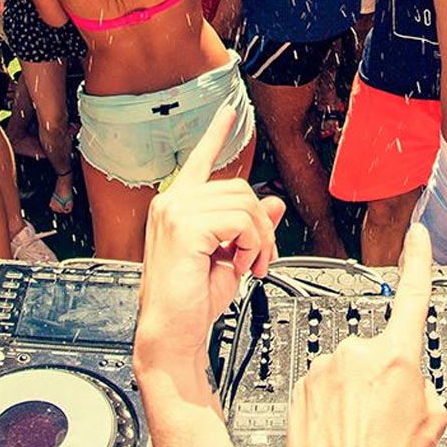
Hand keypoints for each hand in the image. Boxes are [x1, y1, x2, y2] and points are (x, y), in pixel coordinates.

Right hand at [134, 104, 285, 374]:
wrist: (171, 334)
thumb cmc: (192, 303)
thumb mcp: (230, 258)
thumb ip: (249, 227)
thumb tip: (274, 205)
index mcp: (177, 206)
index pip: (200, 160)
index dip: (216, 133)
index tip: (228, 112)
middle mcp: (172, 202)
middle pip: (240, 189)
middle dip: (261, 225)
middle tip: (261, 259)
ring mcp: (176, 210)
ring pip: (245, 203)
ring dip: (259, 238)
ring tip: (251, 265)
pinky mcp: (185, 225)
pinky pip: (241, 220)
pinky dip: (252, 244)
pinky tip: (240, 265)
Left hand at [287, 225, 446, 446]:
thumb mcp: (432, 419)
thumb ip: (421, 383)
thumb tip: (410, 380)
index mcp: (398, 355)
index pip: (412, 292)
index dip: (417, 259)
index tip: (417, 234)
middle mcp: (358, 352)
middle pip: (377, 350)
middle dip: (380, 376)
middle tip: (383, 415)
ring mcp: (326, 366)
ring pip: (346, 369)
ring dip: (351, 393)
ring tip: (358, 430)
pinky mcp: (302, 382)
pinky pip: (321, 384)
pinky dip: (328, 403)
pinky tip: (336, 431)